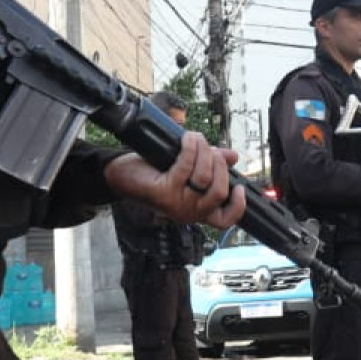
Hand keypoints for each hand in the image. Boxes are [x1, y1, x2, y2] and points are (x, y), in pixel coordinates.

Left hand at [105, 132, 247, 228]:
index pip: (224, 220)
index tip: (240, 188)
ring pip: (205, 177)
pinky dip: (190, 148)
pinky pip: (187, 166)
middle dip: (219, 164)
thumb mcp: (186, 167)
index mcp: (197, 210)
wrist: (120, 173)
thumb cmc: (152, 171)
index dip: (238, 207)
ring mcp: (176, 205)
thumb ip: (210, 163)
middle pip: (219, 191)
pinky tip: (187, 139)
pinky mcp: (164, 193)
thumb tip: (233, 157)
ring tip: (195, 139)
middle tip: (209, 149)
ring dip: (204, 151)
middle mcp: (188, 213)